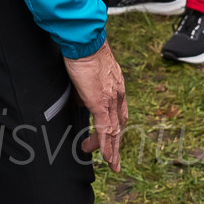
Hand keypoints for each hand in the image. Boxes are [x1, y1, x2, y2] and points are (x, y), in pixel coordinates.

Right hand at [63, 42, 128, 171]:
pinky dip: (105, 144)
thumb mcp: (87, 75)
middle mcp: (118, 94)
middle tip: (114, 162)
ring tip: (106, 162)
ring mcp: (111, 99)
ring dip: (110, 148)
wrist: (83, 42)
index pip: (119, 113)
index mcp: (116, 87)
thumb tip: (81, 102)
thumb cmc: (82, 52)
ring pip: (114, 130)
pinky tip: (103, 156)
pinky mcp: (100, 101)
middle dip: (117, 145)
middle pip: (121, 125)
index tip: (113, 141)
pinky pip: (105, 128)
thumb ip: (86, 90)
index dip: (117, 129)